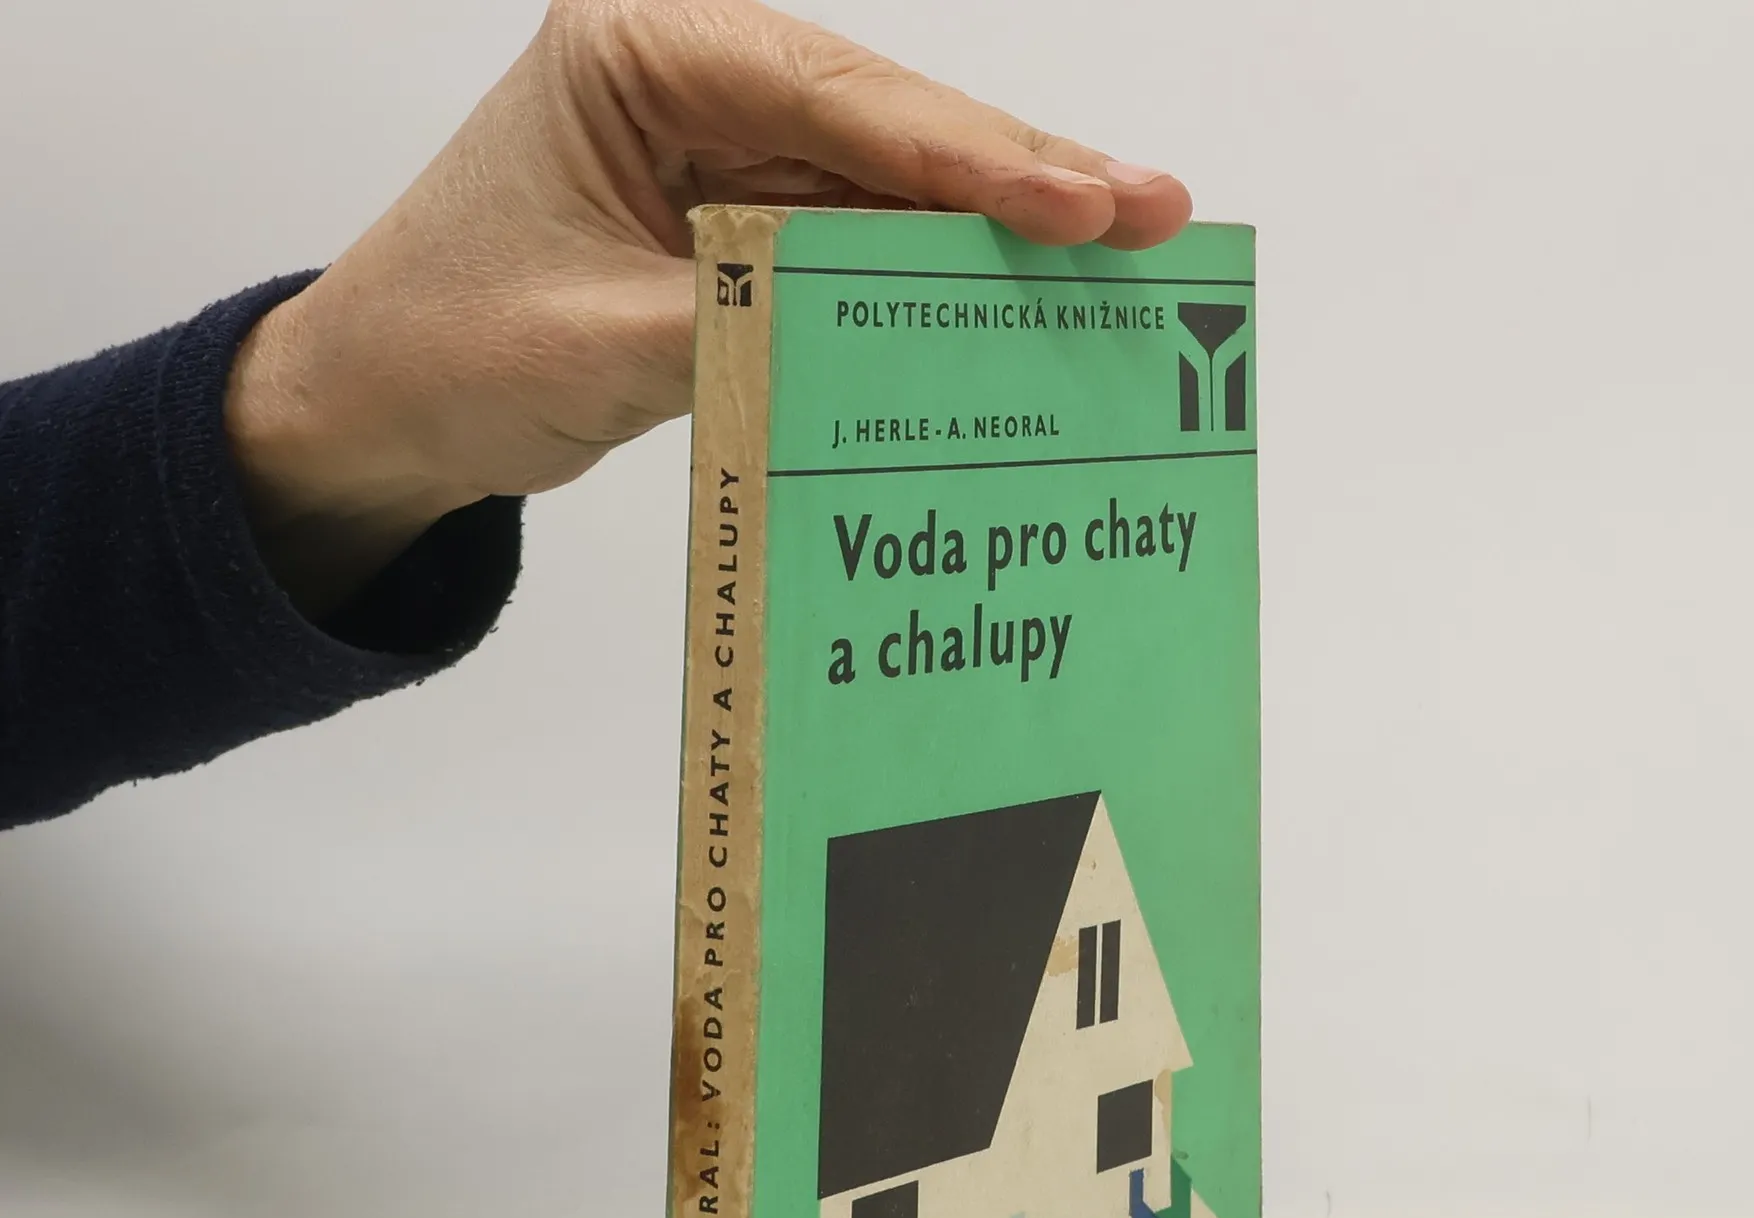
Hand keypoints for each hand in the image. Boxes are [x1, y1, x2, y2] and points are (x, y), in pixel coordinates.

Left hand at [227, 0, 1191, 613]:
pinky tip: (1024, 295)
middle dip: (1020, 174)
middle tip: (1152, 212)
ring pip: (893, 180)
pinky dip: (940, 276)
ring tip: (1125, 249)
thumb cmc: (445, 349)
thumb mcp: (600, 344)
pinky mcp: (744, 222)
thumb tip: (896, 340)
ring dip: (1001, 225)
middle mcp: (696, 77)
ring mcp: (728, 148)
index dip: (963, 155)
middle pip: (888, 122)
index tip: (1072, 204)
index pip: (828, 95)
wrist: (381, 409)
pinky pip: (863, 243)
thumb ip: (751, 327)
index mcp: (638, 52)